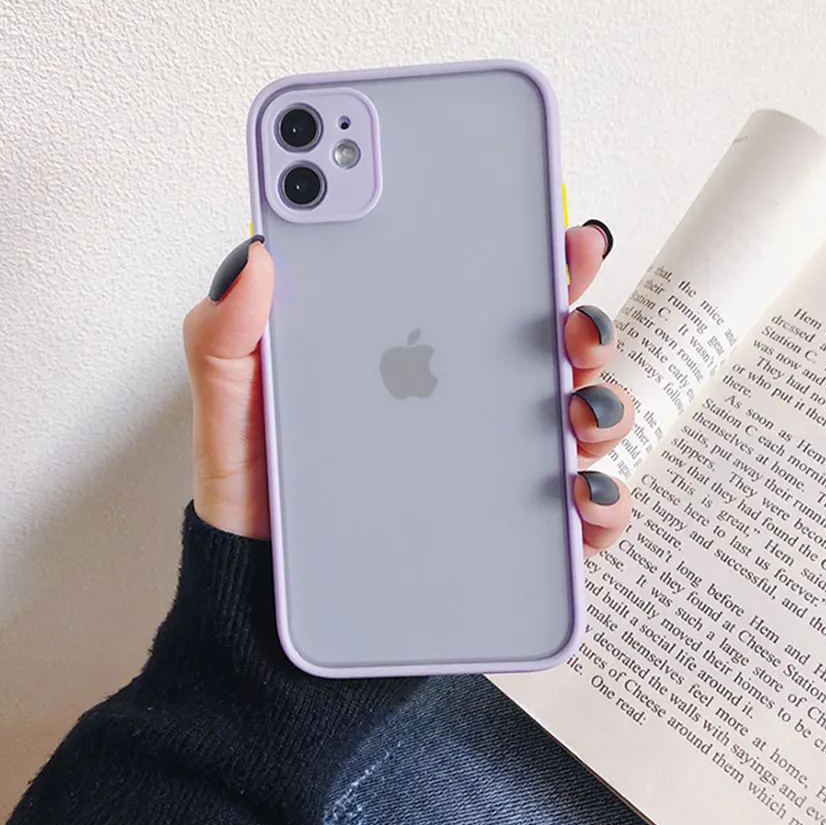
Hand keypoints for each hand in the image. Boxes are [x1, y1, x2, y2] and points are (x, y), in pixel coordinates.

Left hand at [183, 222, 632, 555]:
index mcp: (405, 353)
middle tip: (573, 321)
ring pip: (573, 418)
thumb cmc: (256, 494)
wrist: (264, 599)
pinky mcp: (501, 529)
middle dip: (581, 321)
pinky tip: (582, 496)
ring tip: (581, 406)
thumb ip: (226, 335)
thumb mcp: (231, 406)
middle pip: (544, 348)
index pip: (475, 288)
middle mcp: (458, 401)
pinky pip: (569, 516)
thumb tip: (254, 258)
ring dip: (599, 402)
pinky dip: (597, 503)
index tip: (553, 226)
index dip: (524, 249)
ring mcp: (486, 464)